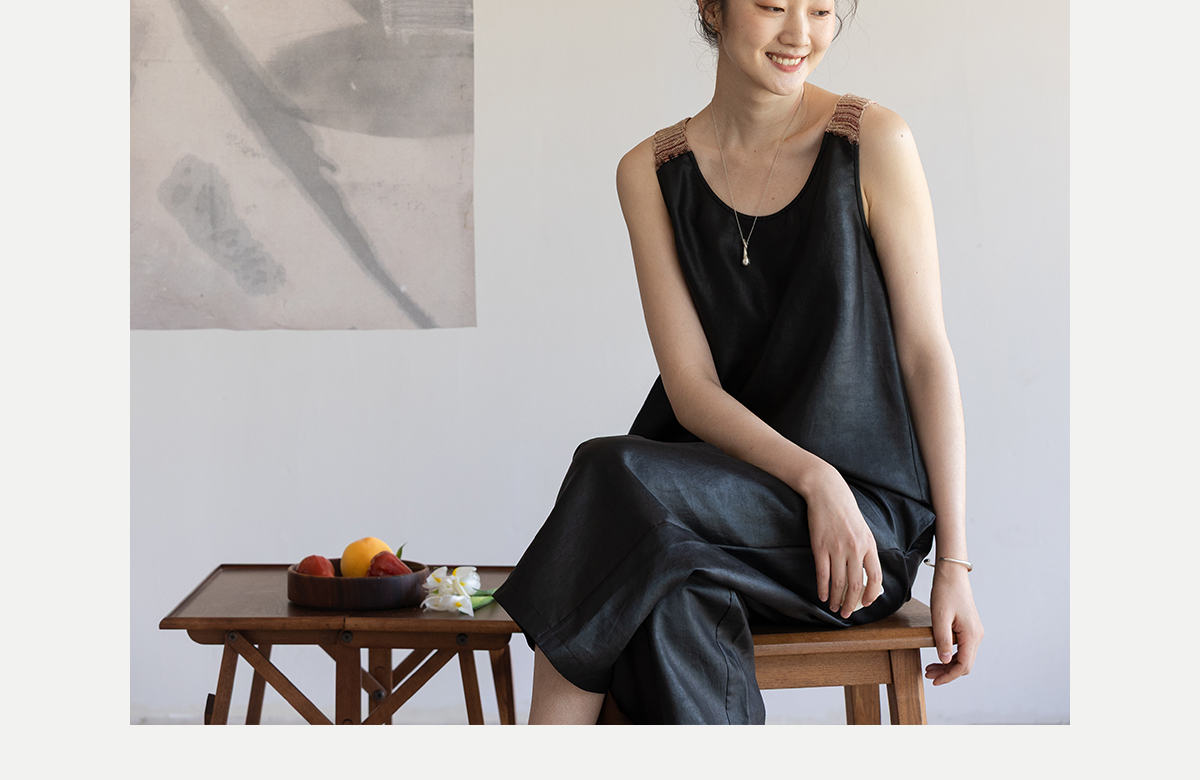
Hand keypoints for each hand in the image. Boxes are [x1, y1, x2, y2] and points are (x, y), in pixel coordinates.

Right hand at [801, 464, 882, 618]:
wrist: (827, 492)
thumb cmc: (845, 510)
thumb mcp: (863, 529)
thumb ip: (866, 550)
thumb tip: (867, 572)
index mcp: (869, 544)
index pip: (875, 576)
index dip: (871, 594)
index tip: (866, 603)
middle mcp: (855, 548)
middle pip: (856, 584)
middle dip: (852, 603)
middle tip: (848, 614)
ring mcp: (837, 548)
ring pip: (839, 582)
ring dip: (837, 599)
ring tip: (835, 608)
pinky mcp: (820, 546)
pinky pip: (823, 574)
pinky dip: (823, 588)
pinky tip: (823, 596)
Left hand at [925, 563, 982, 684]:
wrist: (952, 574)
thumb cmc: (945, 592)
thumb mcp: (940, 617)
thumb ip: (943, 640)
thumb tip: (946, 661)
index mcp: (971, 635)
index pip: (963, 666)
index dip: (949, 677)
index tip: (934, 681)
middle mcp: (977, 635)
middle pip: (965, 664)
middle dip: (947, 672)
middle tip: (928, 673)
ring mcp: (974, 632)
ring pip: (964, 657)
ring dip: (948, 664)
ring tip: (930, 667)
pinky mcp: (969, 627)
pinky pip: (962, 648)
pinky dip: (951, 655)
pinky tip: (939, 655)